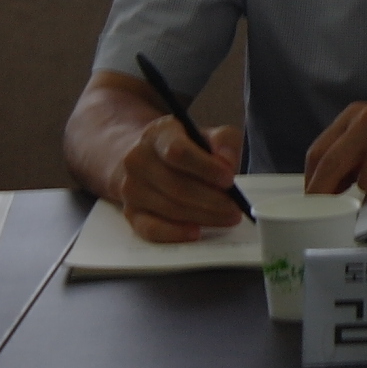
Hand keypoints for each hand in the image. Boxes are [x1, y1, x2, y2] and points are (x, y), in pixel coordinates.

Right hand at [111, 115, 245, 243]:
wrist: (144, 158)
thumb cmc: (184, 147)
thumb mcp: (205, 134)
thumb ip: (223, 142)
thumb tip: (227, 163)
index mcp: (157, 134)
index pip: (178, 152)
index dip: (206, 168)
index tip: (230, 180)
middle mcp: (137, 160)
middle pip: (176, 186)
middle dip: (212, 200)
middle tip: (236, 208)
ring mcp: (130, 188)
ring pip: (169, 208)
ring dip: (203, 216)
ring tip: (228, 217)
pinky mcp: (130, 212)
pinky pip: (150, 229)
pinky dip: (174, 233)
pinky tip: (196, 232)